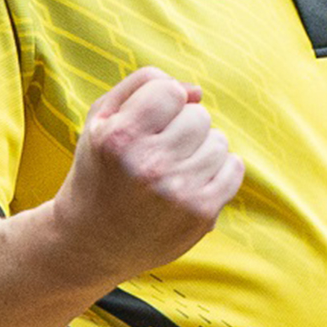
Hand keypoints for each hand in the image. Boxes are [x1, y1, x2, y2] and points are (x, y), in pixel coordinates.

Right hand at [49, 66, 244, 283]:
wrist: (92, 242)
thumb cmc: (99, 170)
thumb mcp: (101, 118)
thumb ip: (143, 84)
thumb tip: (196, 91)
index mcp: (120, 138)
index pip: (170, 91)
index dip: (160, 103)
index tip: (146, 123)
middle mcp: (150, 166)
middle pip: (198, 115)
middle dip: (181, 126)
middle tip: (156, 152)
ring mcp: (179, 193)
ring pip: (219, 141)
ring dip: (200, 149)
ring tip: (171, 170)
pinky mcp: (202, 215)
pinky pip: (234, 168)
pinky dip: (218, 171)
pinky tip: (190, 183)